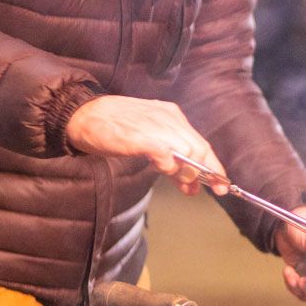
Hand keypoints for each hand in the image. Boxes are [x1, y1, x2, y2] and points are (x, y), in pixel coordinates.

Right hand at [64, 96, 227, 195]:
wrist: (82, 115)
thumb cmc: (112, 129)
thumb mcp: (147, 141)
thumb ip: (170, 159)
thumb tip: (190, 182)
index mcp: (171, 116)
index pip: (202, 143)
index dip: (214, 166)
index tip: (222, 185)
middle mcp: (169, 118)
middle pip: (200, 148)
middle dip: (205, 173)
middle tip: (198, 189)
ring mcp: (156, 125)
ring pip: (188, 151)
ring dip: (184, 171)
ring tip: (173, 178)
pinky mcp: (142, 136)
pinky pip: (166, 153)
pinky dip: (168, 165)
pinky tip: (160, 168)